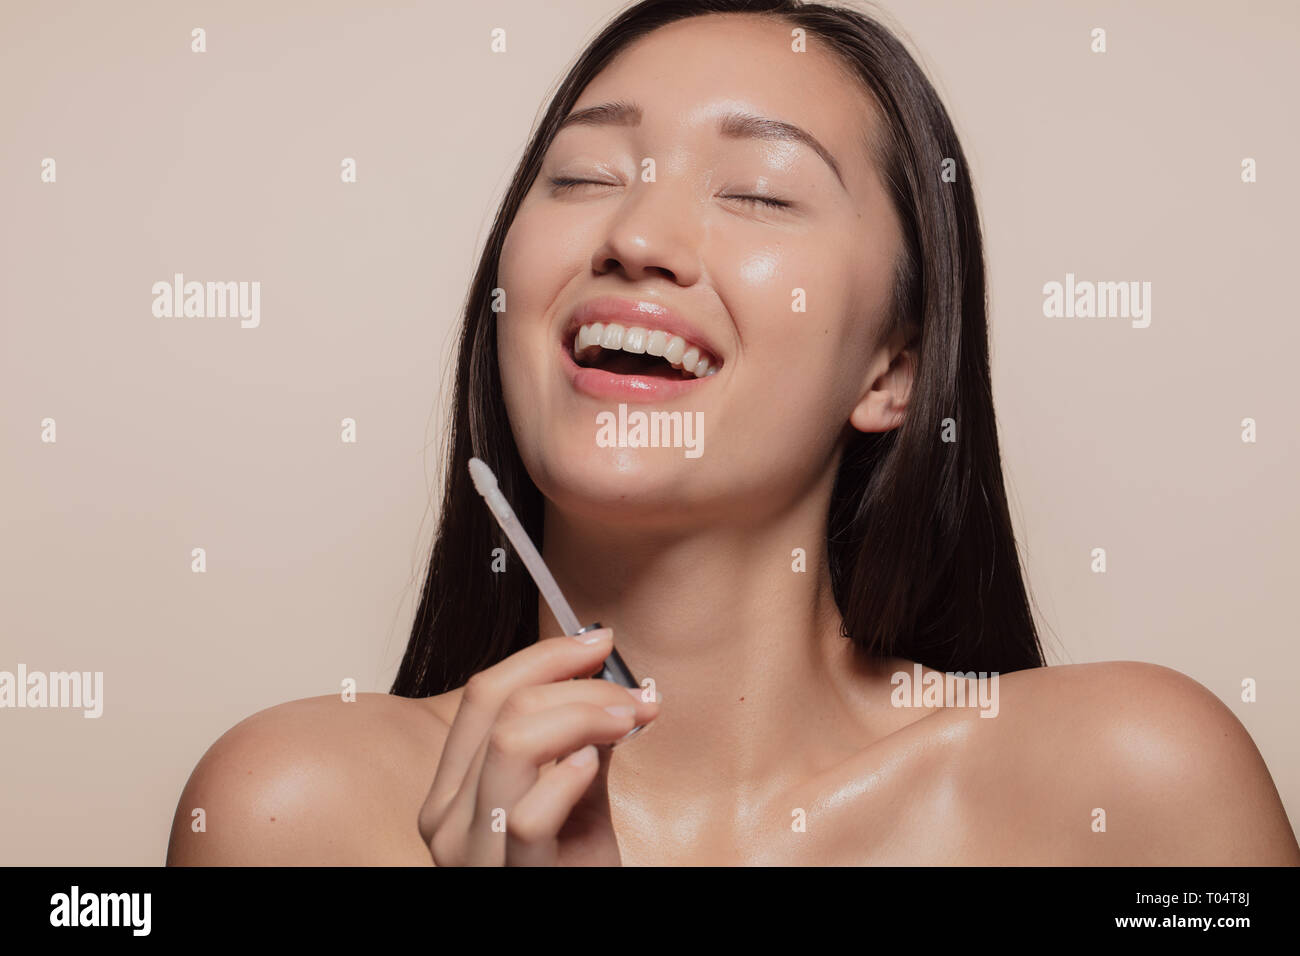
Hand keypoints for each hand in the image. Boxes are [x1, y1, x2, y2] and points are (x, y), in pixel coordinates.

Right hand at [418, 628, 658, 865]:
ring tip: (628, 722)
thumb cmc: (572, 875)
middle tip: (633, 693)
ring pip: (513, 743)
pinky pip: (530, 814)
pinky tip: (597, 768)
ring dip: (584, 716)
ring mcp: (470, 853)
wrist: (575, 926)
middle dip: (577, 684)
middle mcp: (445, 819)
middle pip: (502, 708)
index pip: (483, 693)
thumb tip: (606, 674)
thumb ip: (579, 739)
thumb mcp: (574, 796)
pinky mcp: (510, 879)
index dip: (545, 655)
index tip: (599, 641)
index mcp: (452, 790)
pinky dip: (570, 777)